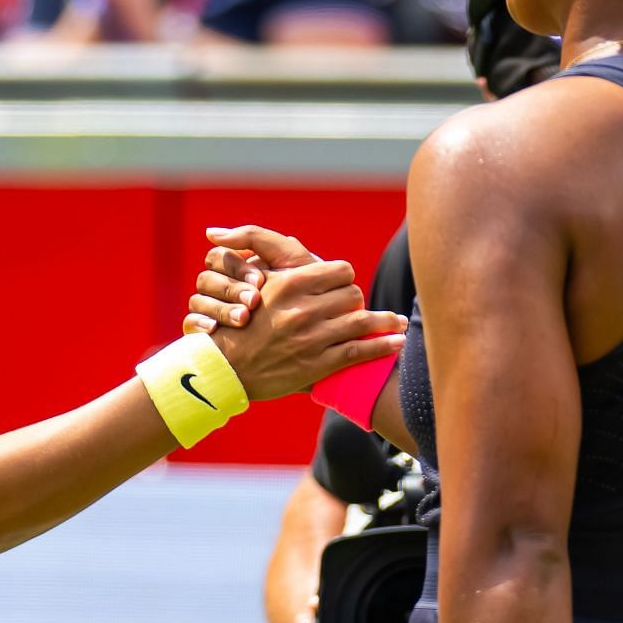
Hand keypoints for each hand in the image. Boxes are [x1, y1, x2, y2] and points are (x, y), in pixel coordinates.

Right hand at [183, 224, 323, 334]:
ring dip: (219, 308)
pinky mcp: (207, 335)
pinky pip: (190, 325)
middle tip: (255, 302)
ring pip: (197, 301)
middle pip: (205, 279)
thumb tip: (210, 232)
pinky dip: (200, 324)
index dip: (235, 267)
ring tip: (243, 319)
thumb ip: (256, 237)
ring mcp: (213, 311)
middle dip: (230, 289)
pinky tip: (217, 330)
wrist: (320, 330)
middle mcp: (222, 287)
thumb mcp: (289, 258)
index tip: (261, 281)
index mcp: (238, 267)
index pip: (218, 257)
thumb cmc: (309, 290)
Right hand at [187, 227, 406, 399]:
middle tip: (359, 306)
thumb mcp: (256, 289)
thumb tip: (305, 254)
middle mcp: (302, 309)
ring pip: (361, 321)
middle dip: (357, 300)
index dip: (344, 276)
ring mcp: (312, 338)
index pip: (338, 269)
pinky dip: (383, 345)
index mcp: (288, 284)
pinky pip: (359, 351)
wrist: (224, 369)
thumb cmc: (238, 326)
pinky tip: (397, 342)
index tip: (343, 284)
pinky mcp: (317, 364)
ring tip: (398, 322)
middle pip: (352, 294)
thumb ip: (284, 272)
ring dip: (385, 321)